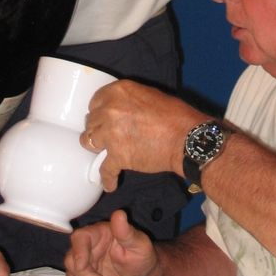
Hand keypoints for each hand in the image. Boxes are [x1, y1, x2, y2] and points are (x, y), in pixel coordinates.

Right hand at [64, 210, 156, 275]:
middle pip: (71, 260)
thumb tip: (119, 214)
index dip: (78, 252)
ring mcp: (85, 264)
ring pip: (72, 275)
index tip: (83, 266)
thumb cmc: (141, 254)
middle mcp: (88, 247)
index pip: (80, 237)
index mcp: (98, 233)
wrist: (142, 274)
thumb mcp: (138, 243)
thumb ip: (126, 231)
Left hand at [80, 80, 202, 191]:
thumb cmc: (175, 116)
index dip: (99, 112)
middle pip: (91, 122)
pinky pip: (104, 170)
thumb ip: (129, 100)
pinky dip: (108, 178)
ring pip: (88, 142)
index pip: (95, 102)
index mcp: (119, 91)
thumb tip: (121, 109)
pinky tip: (110, 183)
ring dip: (97, 148)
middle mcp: (110, 110)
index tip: (103, 119)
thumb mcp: (150, 95)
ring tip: (104, 154)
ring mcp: (111, 133)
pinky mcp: (117, 156)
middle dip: (98, 129)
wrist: (187, 139)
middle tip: (108, 136)